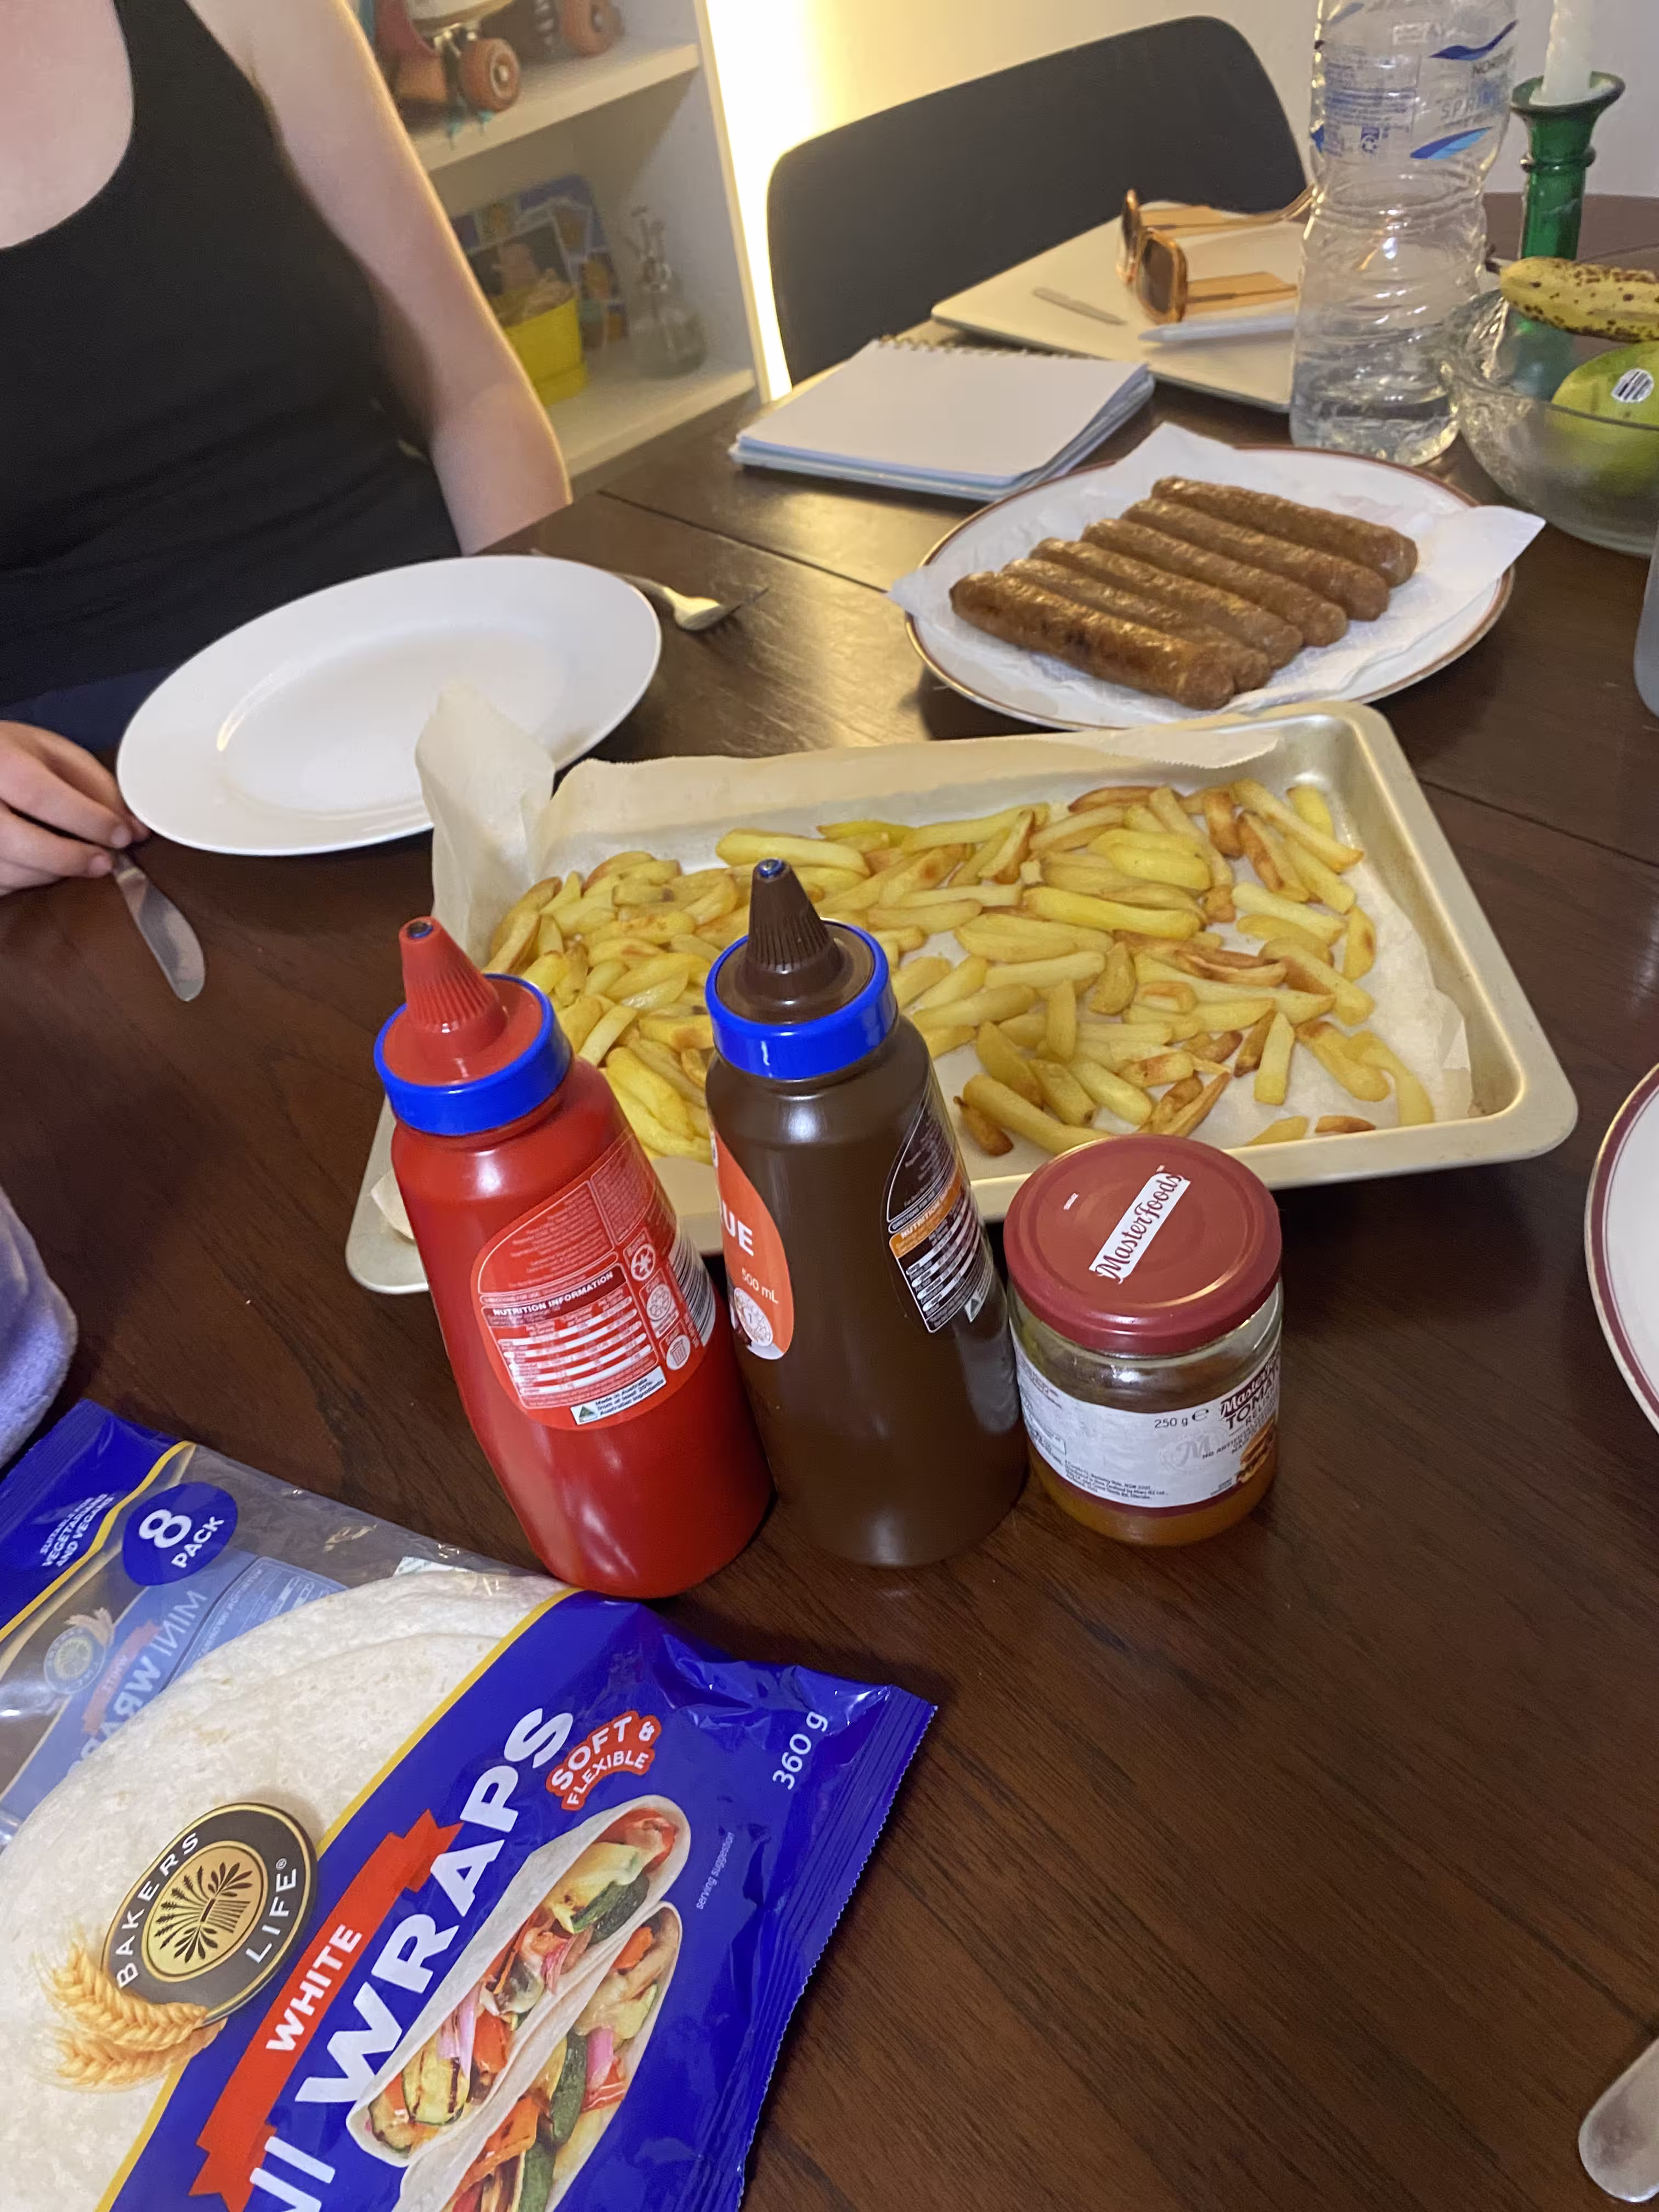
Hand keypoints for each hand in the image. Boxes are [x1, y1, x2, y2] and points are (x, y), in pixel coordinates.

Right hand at [0, 723, 148, 893]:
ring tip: (77, 859)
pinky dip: (29, 880)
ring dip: (53, 873)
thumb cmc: (10, 758)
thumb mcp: (53, 753)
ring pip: (10, 872)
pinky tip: (44, 864)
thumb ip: (95, 785)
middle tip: (105, 861)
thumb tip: (133, 828)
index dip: (88, 821)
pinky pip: (2, 885)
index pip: (41, 796)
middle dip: (71, 858)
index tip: (122, 835)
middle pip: (20, 844)